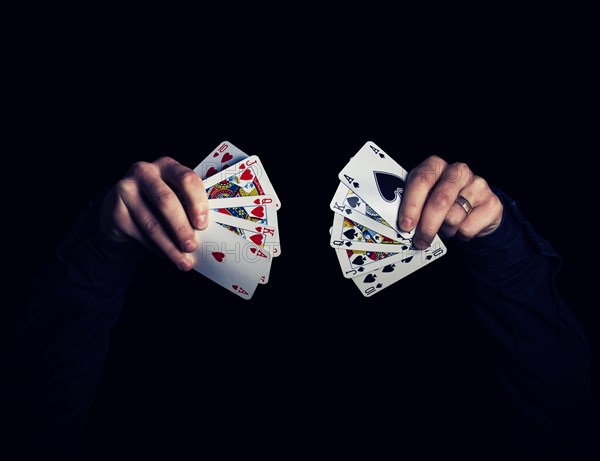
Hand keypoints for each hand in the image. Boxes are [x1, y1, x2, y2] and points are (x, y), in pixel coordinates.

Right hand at [99, 156, 208, 270]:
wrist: (122, 205)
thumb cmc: (158, 200)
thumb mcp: (175, 193)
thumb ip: (189, 205)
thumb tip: (208, 233)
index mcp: (167, 165)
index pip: (186, 179)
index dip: (197, 202)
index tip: (203, 224)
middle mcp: (145, 172)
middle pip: (166, 201)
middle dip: (181, 227)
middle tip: (191, 246)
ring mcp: (126, 190)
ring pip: (151, 223)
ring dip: (170, 246)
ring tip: (183, 260)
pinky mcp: (116, 211)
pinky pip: (140, 234)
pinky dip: (157, 248)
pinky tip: (167, 255)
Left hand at [398, 155, 502, 249]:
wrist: (475, 210)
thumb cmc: (443, 204)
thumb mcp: (425, 199)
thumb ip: (413, 206)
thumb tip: (402, 225)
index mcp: (435, 165)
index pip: (421, 181)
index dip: (411, 205)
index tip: (405, 225)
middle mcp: (458, 171)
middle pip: (440, 201)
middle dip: (426, 226)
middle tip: (419, 241)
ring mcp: (478, 185)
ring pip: (453, 218)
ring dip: (445, 231)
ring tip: (445, 228)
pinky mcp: (492, 202)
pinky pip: (468, 228)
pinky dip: (460, 235)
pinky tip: (460, 228)